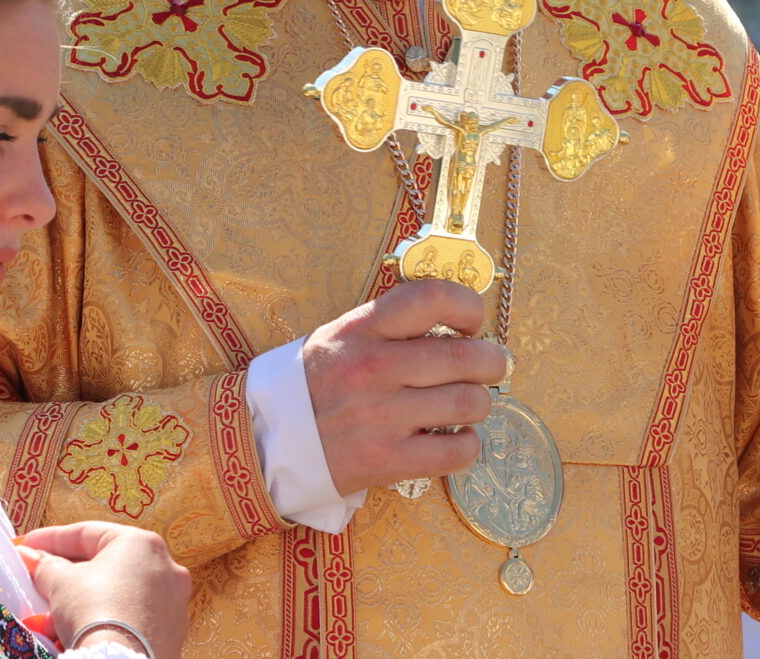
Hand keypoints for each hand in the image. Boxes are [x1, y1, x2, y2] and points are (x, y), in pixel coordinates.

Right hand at [16, 521, 190, 657]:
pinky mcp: (168, 632)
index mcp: (142, 543)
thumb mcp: (62, 583)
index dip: (53, 538)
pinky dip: (100, 623)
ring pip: (115, 596)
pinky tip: (70, 636)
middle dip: (66, 578)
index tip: (28, 544)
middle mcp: (164, 567)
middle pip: (105, 566)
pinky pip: (127, 619)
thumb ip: (46, 566)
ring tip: (47, 621)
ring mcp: (170, 601)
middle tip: (37, 582)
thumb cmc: (95, 609)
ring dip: (79, 605)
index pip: (90, 533)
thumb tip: (33, 557)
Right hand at [302, 279, 507, 493]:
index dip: (467, 306)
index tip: (472, 321)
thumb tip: (459, 323)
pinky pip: (454, 452)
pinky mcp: (386, 462)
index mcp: (363, 329)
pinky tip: (458, 438)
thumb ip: (394, 325)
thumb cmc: (316, 382)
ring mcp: (381, 417)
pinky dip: (468, 445)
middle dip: (491, 360)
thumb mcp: (343, 335)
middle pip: (464, 355)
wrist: (267, 440)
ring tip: (470, 403)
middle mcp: (374, 369)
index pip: (432, 298)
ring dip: (480, 402)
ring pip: (467, 403)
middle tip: (491, 366)